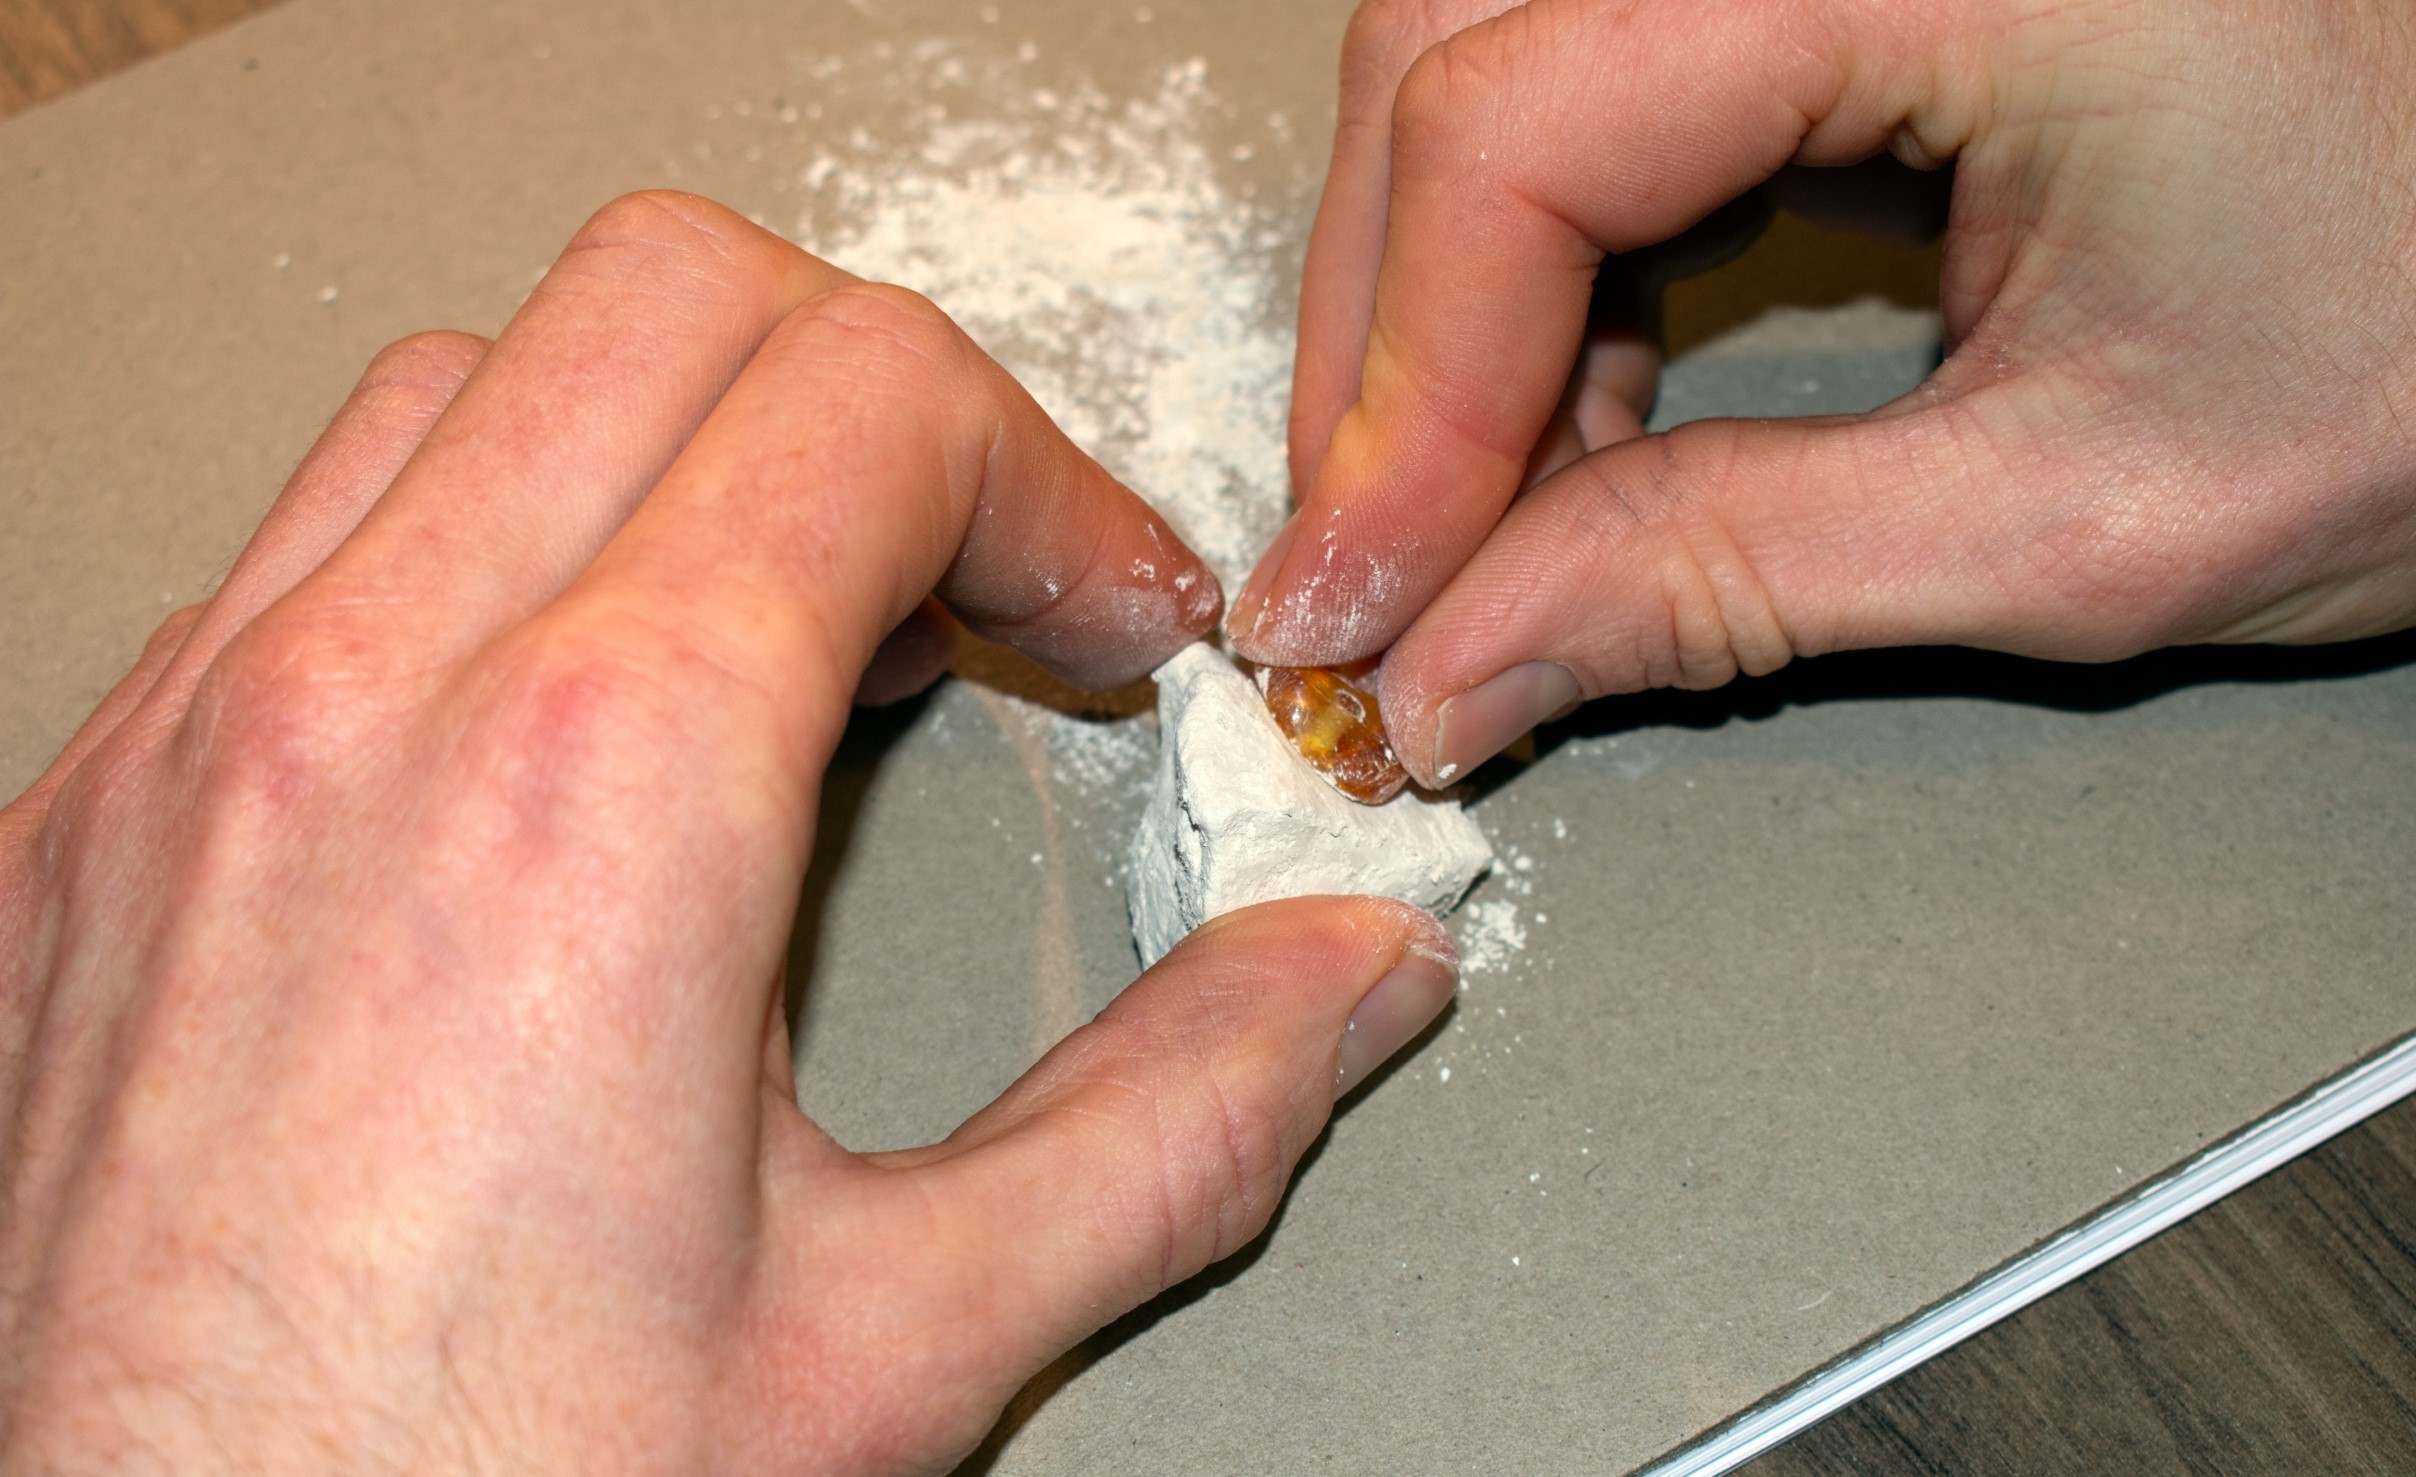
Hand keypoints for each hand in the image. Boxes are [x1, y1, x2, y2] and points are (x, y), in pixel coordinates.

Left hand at [0, 193, 1457, 1474]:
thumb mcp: (891, 1348)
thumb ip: (1169, 1127)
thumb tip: (1346, 978)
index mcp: (594, 795)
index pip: (874, 406)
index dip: (1056, 487)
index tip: (1110, 621)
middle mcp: (361, 703)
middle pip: (677, 296)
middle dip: (885, 403)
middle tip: (981, 589)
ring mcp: (192, 733)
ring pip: (477, 374)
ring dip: (680, 444)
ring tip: (790, 629)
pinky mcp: (92, 806)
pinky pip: (311, 528)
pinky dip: (492, 538)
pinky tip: (567, 721)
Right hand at [1231, 0, 2415, 787]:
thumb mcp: (2082, 517)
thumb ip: (1732, 576)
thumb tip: (1460, 664)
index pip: (1535, 120)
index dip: (1408, 384)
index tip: (1353, 598)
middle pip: (1459, 53)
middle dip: (1388, 340)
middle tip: (1372, 574)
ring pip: (1494, 55)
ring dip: (1450, 301)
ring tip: (1489, 517)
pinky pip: (1598, 80)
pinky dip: (1551, 265)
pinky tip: (1588, 409)